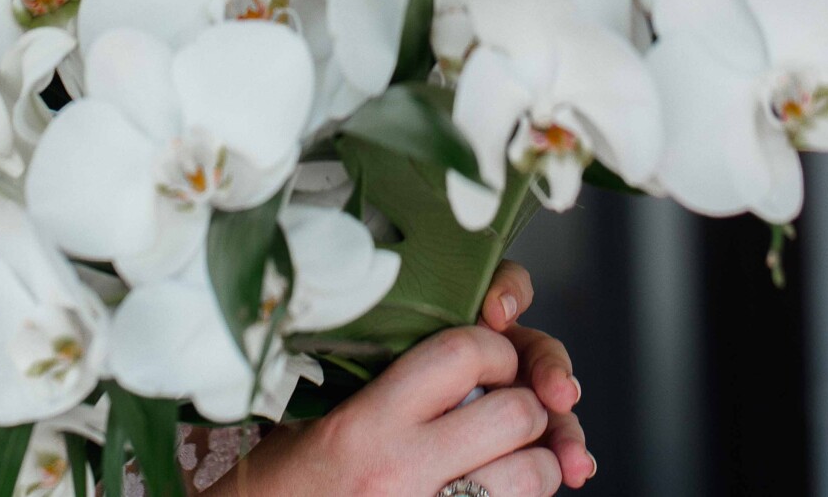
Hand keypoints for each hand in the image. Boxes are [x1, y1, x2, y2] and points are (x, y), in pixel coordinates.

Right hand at [219, 261, 592, 496]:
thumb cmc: (287, 481)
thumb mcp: (317, 415)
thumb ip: (384, 383)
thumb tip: (460, 355)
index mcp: (366, 421)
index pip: (462, 353)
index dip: (496, 346)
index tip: (492, 355)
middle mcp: (402, 468)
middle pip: (516, 411)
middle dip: (530, 403)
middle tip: (512, 407)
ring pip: (534, 471)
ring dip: (540, 459)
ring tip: (519, 455)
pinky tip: (501, 491)